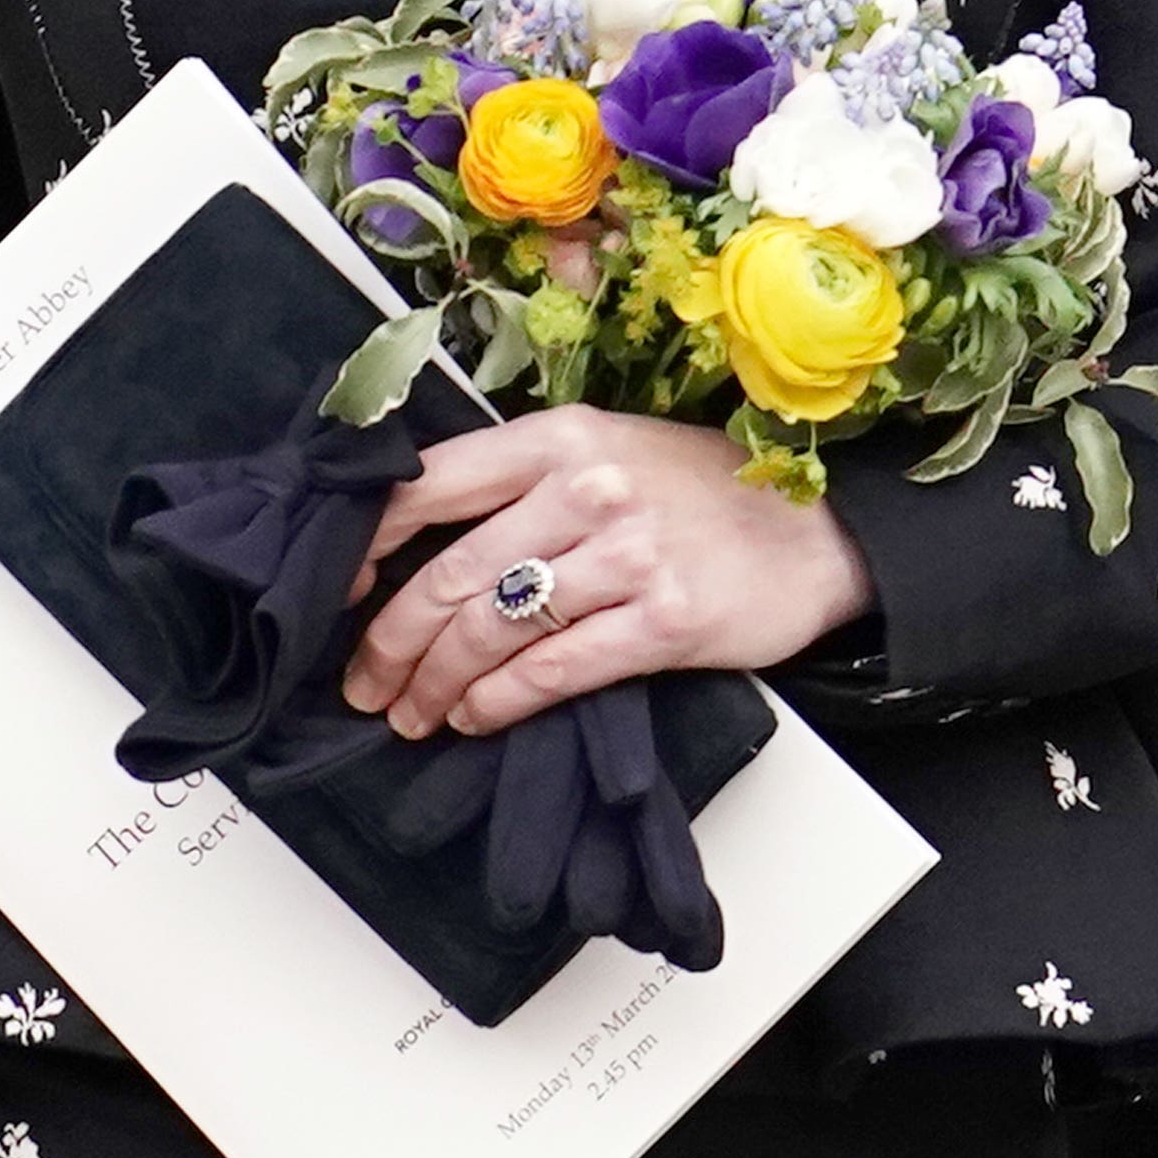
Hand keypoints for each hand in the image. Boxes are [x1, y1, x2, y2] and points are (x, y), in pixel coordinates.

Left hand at [337, 406, 871, 737]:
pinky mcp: (665, 622)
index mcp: (558, 438)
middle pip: (450, 572)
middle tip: (363, 681)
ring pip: (492, 627)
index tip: (337, 590)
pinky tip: (474, 718)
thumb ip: (521, 483)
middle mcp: (586, 489)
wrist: (820, 534)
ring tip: (409, 715)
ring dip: (436, 683)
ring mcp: (628, 556)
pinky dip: (499, 702)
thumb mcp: (605, 453)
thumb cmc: (698, 494)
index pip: (429, 483)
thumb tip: (417, 539)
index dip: (366, 544)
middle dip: (391, 639)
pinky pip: (553, 670)